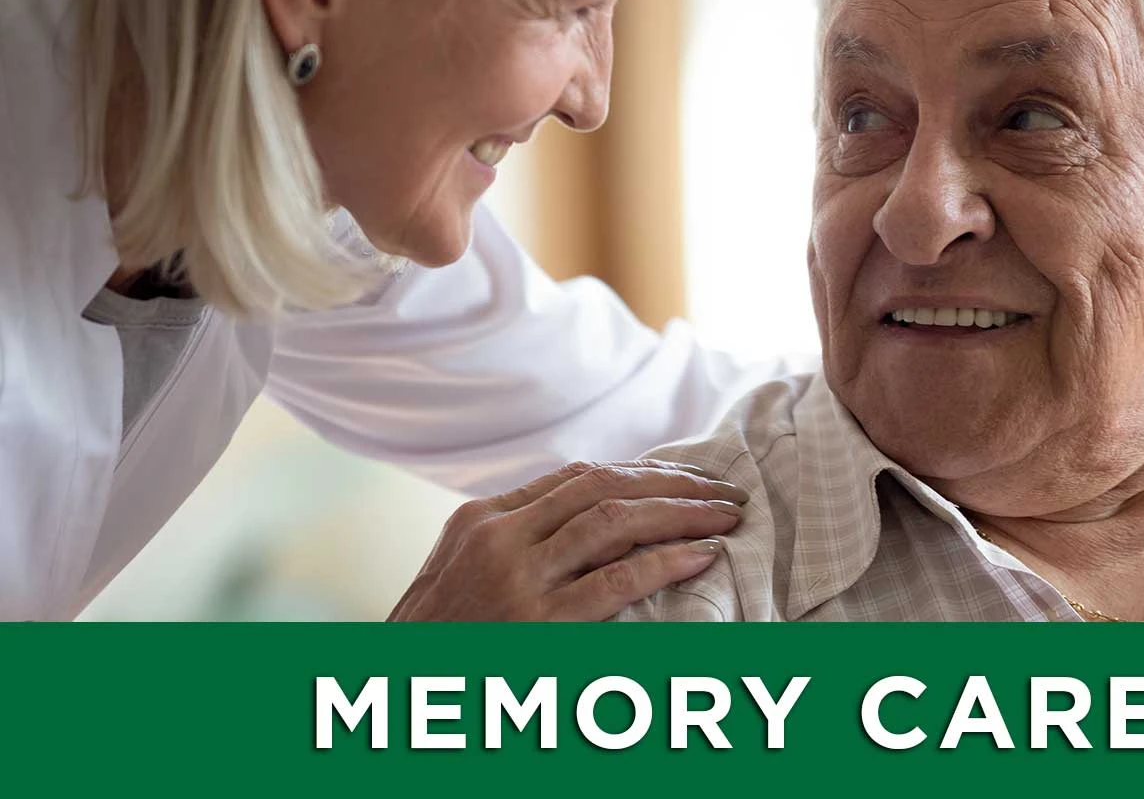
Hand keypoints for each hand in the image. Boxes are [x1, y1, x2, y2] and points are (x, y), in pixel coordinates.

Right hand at [387, 459, 747, 620]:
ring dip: (681, 513)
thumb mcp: (455, 576)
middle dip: (673, 485)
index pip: (577, 477)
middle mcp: (498, 538)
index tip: (685, 480)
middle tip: (724, 491)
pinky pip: (616, 581)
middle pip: (604, 488)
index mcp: (480, 519)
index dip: (641, 474)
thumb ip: (510, 543)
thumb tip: (585, 522)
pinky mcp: (536, 624)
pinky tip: (702, 556)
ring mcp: (516, 578)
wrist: (397, 688)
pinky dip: (665, 562)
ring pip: (615, 521)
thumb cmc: (432, 645)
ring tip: (727, 516)